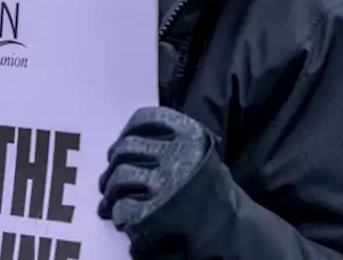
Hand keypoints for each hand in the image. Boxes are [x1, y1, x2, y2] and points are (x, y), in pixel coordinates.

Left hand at [98, 106, 212, 246]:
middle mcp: (176, 153)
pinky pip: (125, 206)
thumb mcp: (201, 151)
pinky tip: (123, 216)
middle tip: (110, 176)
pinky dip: (120, 211)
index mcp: (188, 134)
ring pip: (120, 176)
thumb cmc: (213, 187)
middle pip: (125, 148)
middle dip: (113, 162)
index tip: (123, 141)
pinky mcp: (158, 210)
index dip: (128, 130)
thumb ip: (171, 139)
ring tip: (110, 198)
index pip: (145, 118)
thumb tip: (129, 137)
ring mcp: (166, 181)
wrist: (232, 224)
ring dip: (110, 189)